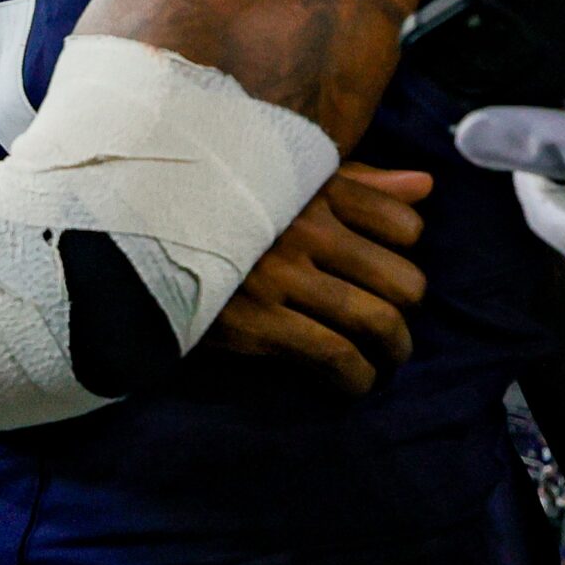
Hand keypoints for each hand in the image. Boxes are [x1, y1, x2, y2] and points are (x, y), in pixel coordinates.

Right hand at [206, 162, 431, 393]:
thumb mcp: (286, 181)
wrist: (137, 244)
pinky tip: (355, 383)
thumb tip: (426, 187)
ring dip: (393, 351)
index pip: (404, 224)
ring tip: (385, 361)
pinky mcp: (259, 320)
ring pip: (377, 320)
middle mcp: (305, 228)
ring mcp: (282, 275)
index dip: (406, 255)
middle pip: (402, 279)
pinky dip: (358, 377)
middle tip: (394, 329)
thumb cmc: (221, 211)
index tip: (388, 274)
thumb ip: (359, 184)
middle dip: (408, 312)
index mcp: (314, 187)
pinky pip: (336, 355)